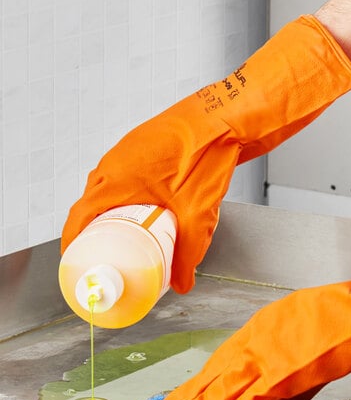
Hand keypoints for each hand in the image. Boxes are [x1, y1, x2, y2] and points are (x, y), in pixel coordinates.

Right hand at [61, 16, 350, 293]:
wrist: (227, 116)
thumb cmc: (207, 155)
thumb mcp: (197, 214)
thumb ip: (188, 253)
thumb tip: (182, 283)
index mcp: (116, 178)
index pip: (80, 216)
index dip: (75, 243)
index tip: (77, 261)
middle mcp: (115, 162)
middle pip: (90, 204)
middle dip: (94, 232)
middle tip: (103, 256)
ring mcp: (128, 151)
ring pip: (107, 189)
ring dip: (109, 214)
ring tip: (122, 238)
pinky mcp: (143, 147)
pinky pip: (122, 177)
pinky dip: (124, 198)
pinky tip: (142, 211)